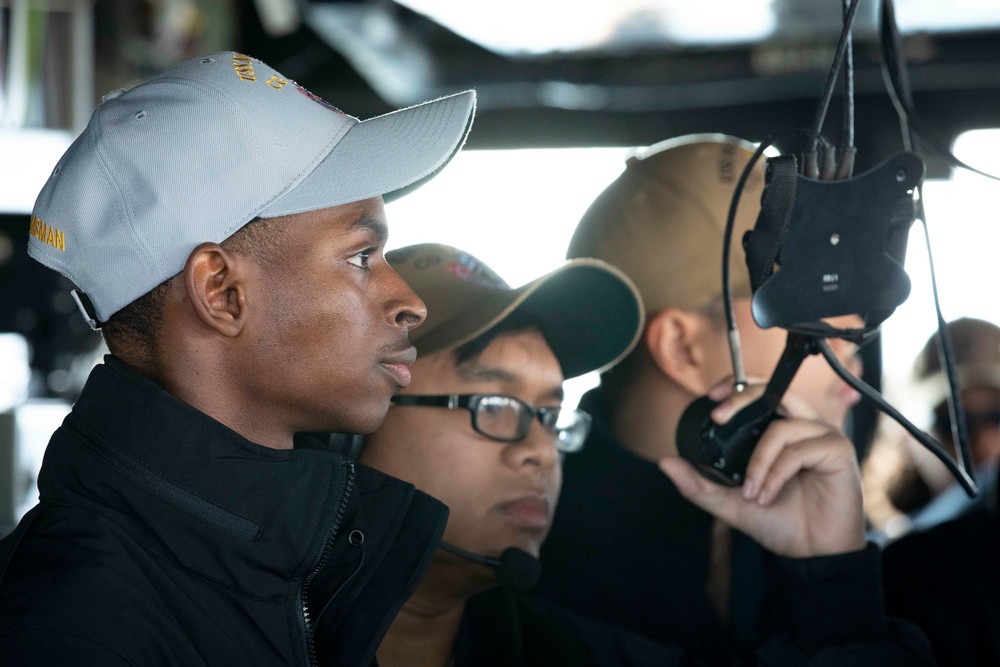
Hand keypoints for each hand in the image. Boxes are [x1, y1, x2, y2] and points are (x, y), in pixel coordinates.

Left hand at [660, 381, 865, 557]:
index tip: (712, 398)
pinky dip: (776, 473)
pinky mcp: (838, 451)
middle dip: (743, 399)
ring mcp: (823, 436)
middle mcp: (803, 427)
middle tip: (719, 418)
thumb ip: (698, 484)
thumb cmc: (779, 522)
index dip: (738, 387)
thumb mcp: (729, 503)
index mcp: (781, 431)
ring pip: (782, 427)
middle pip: (775, 392)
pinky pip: (799, 449)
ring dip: (758, 461)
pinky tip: (768, 495)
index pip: (761, 393)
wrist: (811, 554)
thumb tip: (666, 462)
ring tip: (750, 493)